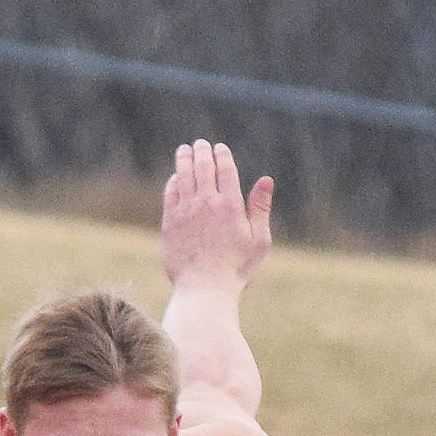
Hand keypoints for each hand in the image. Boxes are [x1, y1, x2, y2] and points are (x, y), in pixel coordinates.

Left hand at [161, 140, 272, 292]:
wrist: (204, 290)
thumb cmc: (236, 269)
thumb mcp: (258, 240)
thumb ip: (261, 208)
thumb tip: (266, 179)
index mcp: (230, 204)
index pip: (224, 168)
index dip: (222, 154)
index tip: (219, 148)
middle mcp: (206, 203)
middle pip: (202, 166)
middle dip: (201, 151)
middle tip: (200, 144)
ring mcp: (185, 212)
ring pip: (182, 176)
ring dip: (184, 160)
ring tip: (184, 150)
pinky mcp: (169, 224)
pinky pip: (170, 194)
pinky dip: (173, 182)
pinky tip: (175, 178)